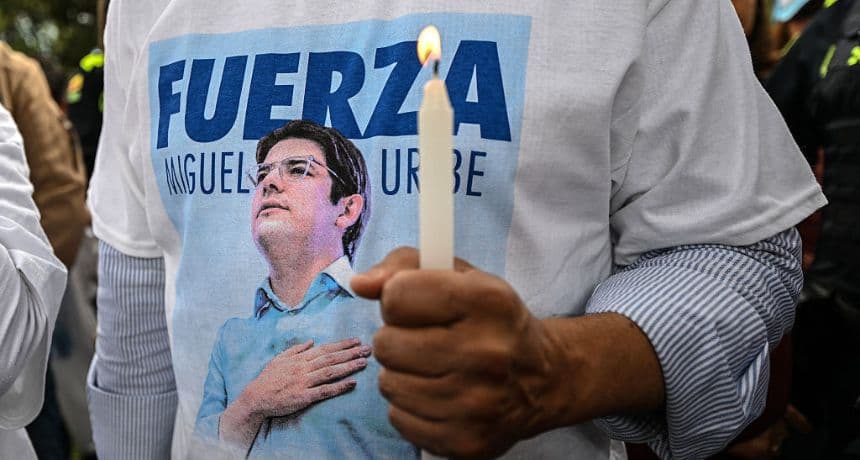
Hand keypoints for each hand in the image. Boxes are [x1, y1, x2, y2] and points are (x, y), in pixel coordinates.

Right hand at [220, 338, 370, 446]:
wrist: (256, 398)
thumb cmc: (268, 378)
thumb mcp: (279, 359)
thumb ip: (296, 349)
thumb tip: (311, 341)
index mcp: (300, 358)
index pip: (325, 349)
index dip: (342, 344)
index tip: (357, 340)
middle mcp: (304, 368)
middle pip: (331, 358)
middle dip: (351, 353)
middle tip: (368, 349)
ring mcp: (304, 382)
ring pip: (330, 372)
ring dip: (348, 366)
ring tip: (364, 362)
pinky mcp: (304, 397)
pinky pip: (325, 391)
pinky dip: (339, 387)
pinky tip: (352, 383)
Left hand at [351, 248, 562, 458]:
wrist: (542, 378)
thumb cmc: (490, 320)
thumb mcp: (459, 276)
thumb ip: (404, 266)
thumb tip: (359, 283)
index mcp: (488, 300)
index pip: (397, 295)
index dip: (398, 298)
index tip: (416, 305)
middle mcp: (488, 353)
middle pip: (386, 344)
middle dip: (397, 339)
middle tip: (424, 340)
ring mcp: (478, 403)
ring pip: (389, 384)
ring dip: (401, 374)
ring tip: (432, 368)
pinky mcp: (467, 441)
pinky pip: (400, 420)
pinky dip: (410, 407)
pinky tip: (437, 395)